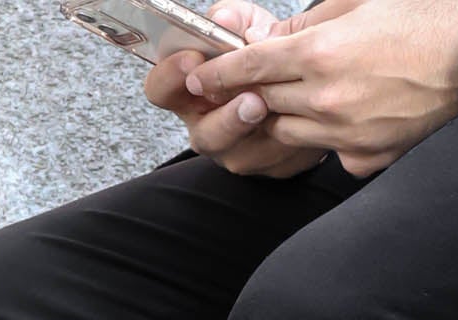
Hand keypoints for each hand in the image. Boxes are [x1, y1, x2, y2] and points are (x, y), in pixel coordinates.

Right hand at [144, 1, 327, 177]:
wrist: (297, 79)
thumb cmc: (259, 52)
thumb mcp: (244, 25)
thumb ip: (232, 18)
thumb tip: (224, 19)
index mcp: (187, 91)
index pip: (160, 89)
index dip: (170, 76)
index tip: (193, 59)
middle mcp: (205, 125)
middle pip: (203, 136)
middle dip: (226, 118)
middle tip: (248, 98)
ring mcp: (233, 150)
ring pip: (237, 155)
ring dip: (259, 133)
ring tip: (270, 106)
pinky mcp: (264, 164)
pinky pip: (272, 162)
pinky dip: (285, 141)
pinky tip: (296, 120)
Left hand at [184, 0, 457, 177]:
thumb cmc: (423, 18)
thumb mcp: (359, 4)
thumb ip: (308, 23)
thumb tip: (268, 36)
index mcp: (321, 52)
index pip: (250, 66)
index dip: (219, 72)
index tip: (198, 77)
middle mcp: (327, 99)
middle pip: (264, 103)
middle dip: (248, 94)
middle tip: (237, 89)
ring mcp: (346, 134)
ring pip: (289, 132)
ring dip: (284, 116)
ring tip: (297, 98)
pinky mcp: (367, 157)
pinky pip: (329, 153)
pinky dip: (326, 137)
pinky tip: (344, 117)